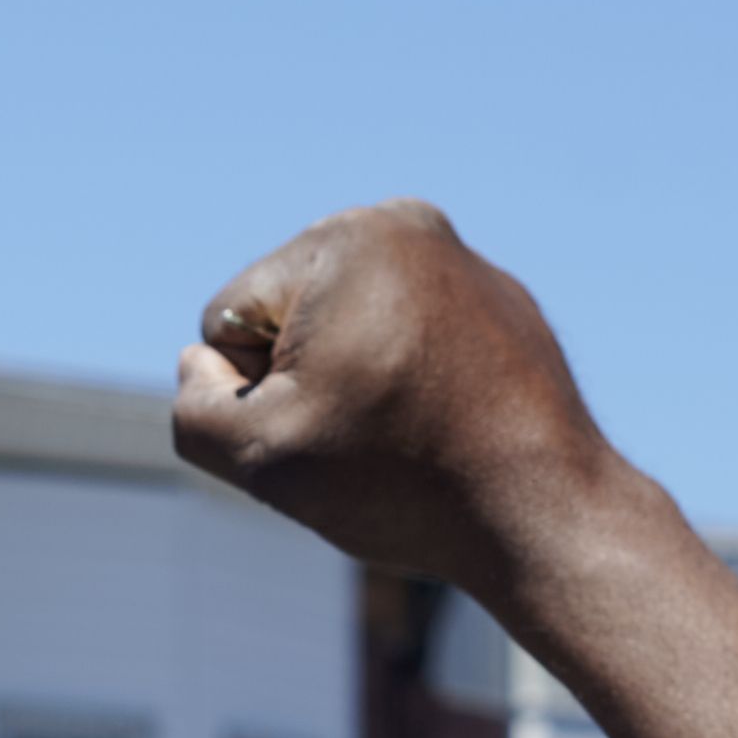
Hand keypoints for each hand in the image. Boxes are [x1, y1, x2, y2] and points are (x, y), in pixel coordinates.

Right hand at [170, 199, 624, 594]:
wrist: (542, 514)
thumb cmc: (402, 481)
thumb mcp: (257, 456)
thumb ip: (194, 405)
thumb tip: (205, 363)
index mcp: (343, 238)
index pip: (228, 322)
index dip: (253, 394)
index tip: (326, 430)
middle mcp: (406, 224)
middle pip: (287, 317)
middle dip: (305, 378)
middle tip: (367, 438)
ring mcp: (460, 259)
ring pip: (347, 329)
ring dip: (353, 382)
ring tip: (405, 435)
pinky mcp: (498, 303)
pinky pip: (412, 340)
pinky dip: (410, 383)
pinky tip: (443, 429)